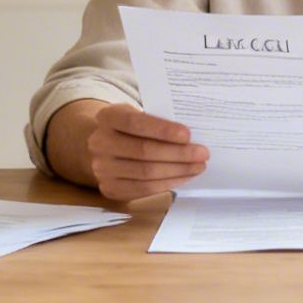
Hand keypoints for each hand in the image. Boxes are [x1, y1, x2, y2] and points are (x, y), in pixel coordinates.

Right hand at [84, 104, 208, 201]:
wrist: (103, 146)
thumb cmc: (129, 128)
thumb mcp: (137, 114)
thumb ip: (156, 121)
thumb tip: (190, 137)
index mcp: (107, 117)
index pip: (135, 123)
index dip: (162, 130)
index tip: (188, 135)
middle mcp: (100, 143)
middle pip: (144, 151)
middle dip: (178, 154)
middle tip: (202, 153)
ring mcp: (102, 168)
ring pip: (146, 173)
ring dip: (178, 171)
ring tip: (198, 166)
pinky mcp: (110, 188)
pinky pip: (144, 189)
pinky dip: (168, 183)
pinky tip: (184, 176)